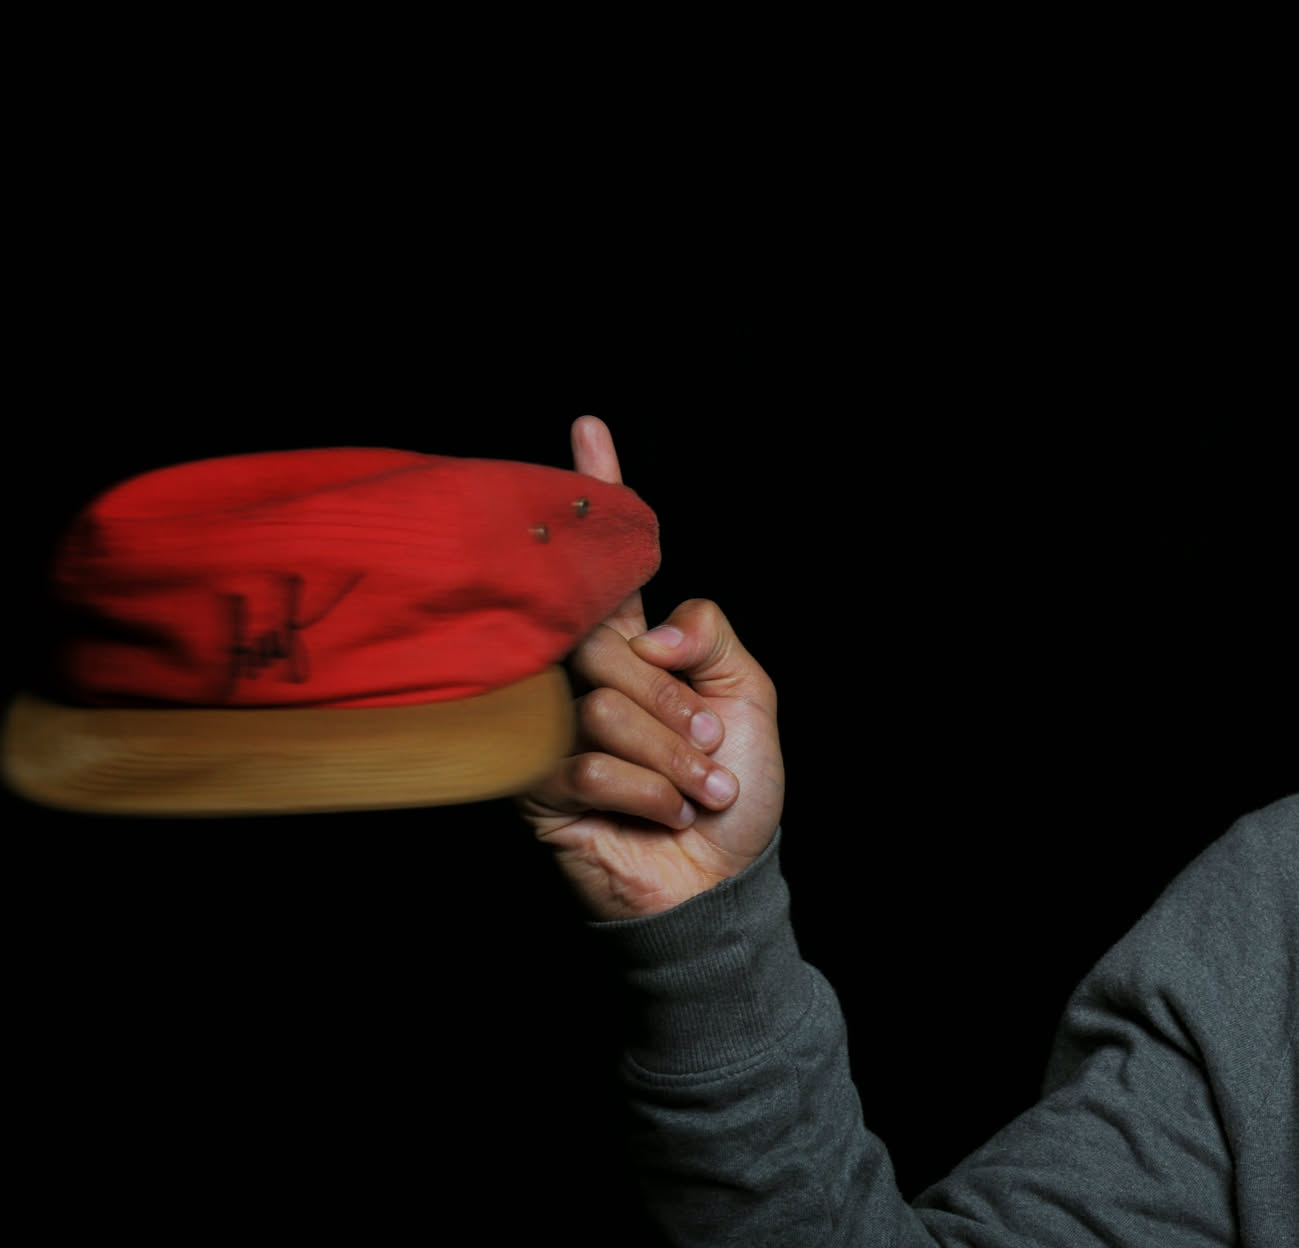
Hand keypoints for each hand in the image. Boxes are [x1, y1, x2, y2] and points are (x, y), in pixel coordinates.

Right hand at [518, 418, 785, 920]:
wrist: (719, 882)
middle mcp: (587, 675)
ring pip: (604, 704)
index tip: (590, 427)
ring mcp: (556, 727)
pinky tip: (660, 816)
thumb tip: (649, 630)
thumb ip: (711, 635)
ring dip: (671, 760)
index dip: (600, 496)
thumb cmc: (735, 791)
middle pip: (611, 644)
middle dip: (679, 707)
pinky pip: (587, 762)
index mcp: (638, 645)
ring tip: (693, 792)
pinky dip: (646, 793)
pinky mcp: (537, 785)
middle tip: (712, 748)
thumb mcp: (751, 695)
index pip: (611, 566)